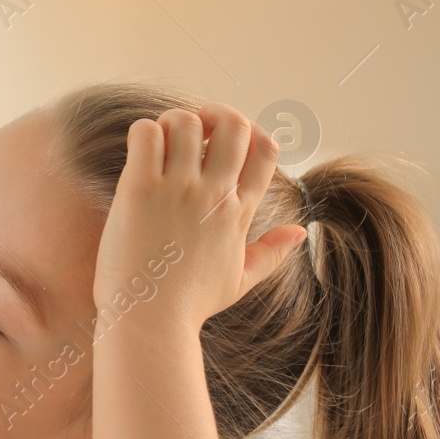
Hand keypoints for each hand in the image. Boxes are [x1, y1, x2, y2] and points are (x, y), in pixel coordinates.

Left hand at [94, 103, 308, 333]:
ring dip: (173, 123)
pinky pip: (146, 133)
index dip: (248, 133)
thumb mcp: (240, 279)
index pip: (266, 149)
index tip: (222, 145)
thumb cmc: (189, 305)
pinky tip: (139, 154)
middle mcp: (215, 194)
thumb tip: (300, 232)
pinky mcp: (140, 189)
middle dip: (213, 116)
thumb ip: (271, 252)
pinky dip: (143, 132)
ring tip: (160, 145)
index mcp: (240, 211)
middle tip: (191, 132)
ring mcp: (178, 189)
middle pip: (234, 125)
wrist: (149, 322)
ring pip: (187, 122)